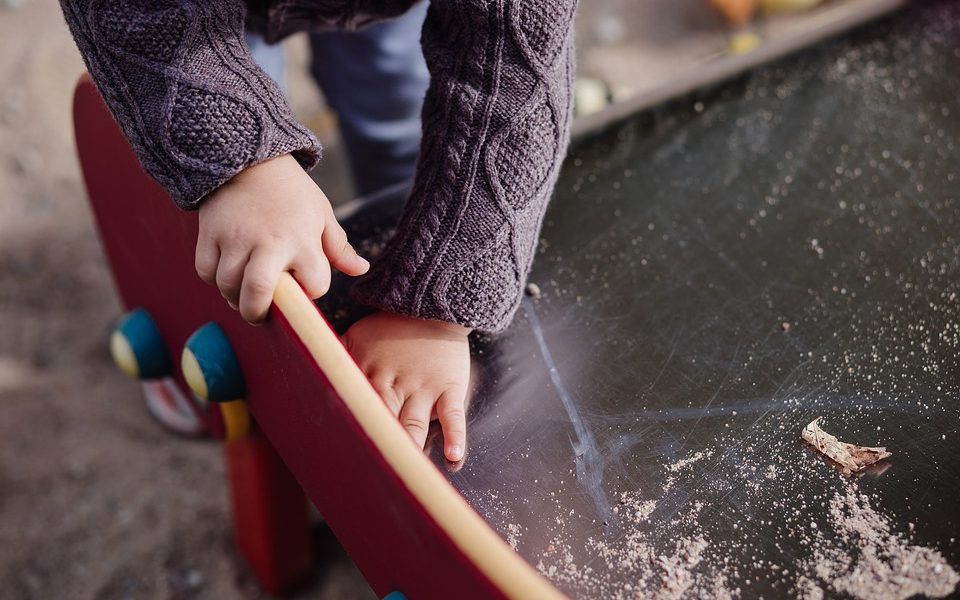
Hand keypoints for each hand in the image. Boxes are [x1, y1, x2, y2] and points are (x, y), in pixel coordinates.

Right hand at [196, 154, 368, 322]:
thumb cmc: (291, 191)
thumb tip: (361, 270)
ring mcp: (235, 239)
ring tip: (245, 295)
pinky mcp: (210, 234)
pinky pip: (206, 271)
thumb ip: (338, 247)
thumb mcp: (321, 214)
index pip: (314, 285)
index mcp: (302, 240)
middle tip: (262, 315)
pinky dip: (215, 280)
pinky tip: (228, 274)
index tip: (306, 284)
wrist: (248, 156)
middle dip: (258, 313)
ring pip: (228, 286)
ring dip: (236, 298)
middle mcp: (268, 243)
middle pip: (258, 293)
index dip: (312, 290)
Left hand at [343, 312, 470, 461]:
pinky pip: (453, 414)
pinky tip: (453, 455)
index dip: (348, 431)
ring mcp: (424, 387)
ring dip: (410, 445)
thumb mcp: (355, 337)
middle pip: (383, 420)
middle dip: (377, 445)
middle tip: (370, 473)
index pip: (354, 407)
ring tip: (407, 469)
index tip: (339, 455)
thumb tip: (309, 380)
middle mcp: (395, 383)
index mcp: (368, 373)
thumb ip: (336, 360)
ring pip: (414, 423)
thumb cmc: (390, 329)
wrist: (432, 307)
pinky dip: (455, 435)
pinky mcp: (449, 387)